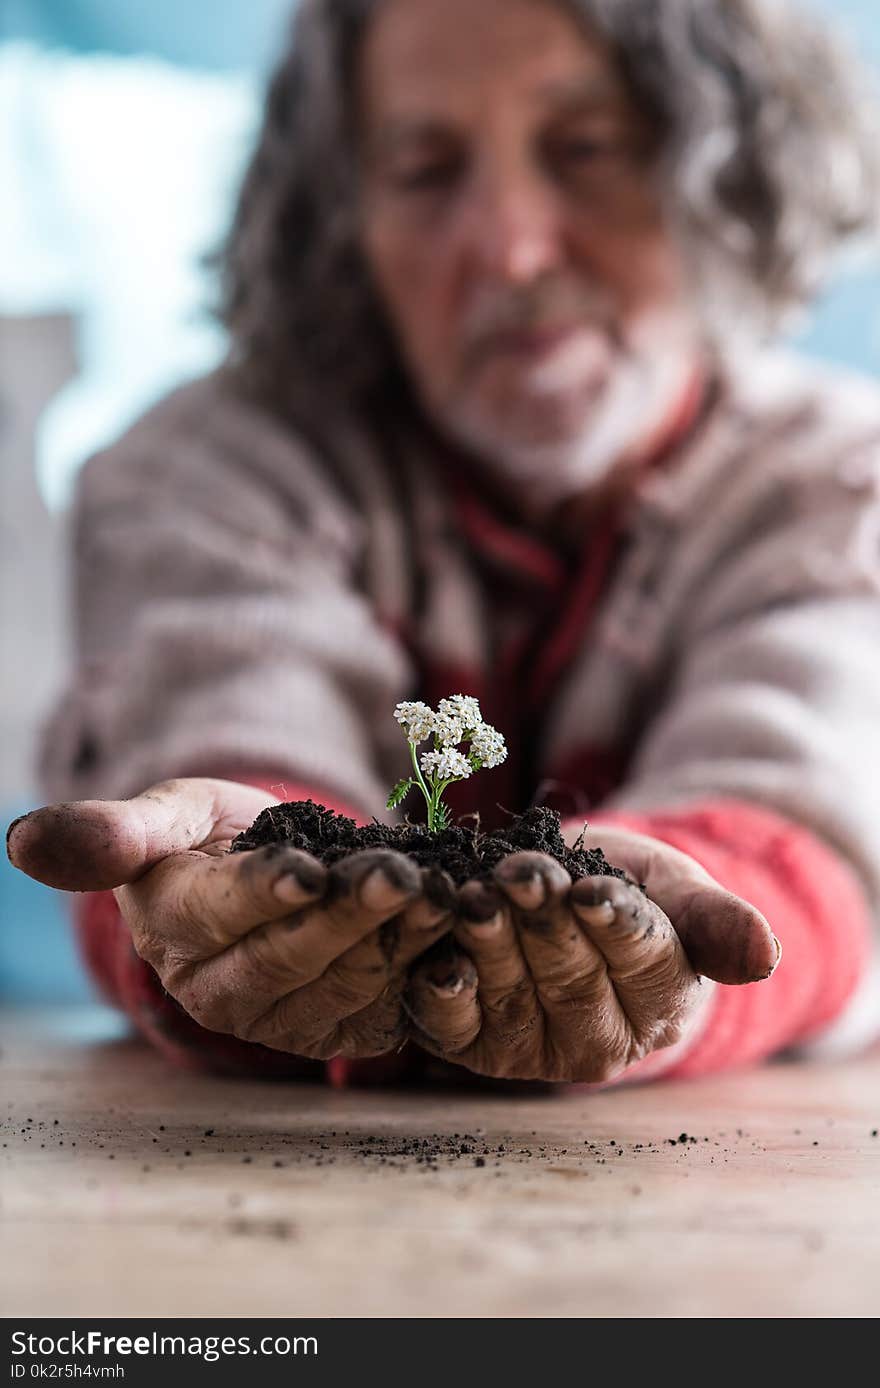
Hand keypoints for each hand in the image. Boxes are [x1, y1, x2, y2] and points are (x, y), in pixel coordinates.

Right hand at [7, 778, 455, 1058]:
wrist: (265, 866)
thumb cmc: (206, 836)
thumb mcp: (165, 814)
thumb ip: (114, 830)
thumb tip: (24, 839)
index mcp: (174, 935)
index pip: (220, 918)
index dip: (264, 895)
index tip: (309, 870)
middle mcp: (225, 990)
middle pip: (291, 959)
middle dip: (350, 916)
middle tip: (401, 875)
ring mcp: (287, 1017)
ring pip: (346, 984)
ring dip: (398, 941)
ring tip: (441, 893)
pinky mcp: (343, 1025)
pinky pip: (387, 1008)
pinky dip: (426, 972)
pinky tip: (456, 928)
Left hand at [404, 827, 779, 1082]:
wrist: (568, 900)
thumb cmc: (633, 895)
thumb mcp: (679, 891)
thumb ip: (714, 921)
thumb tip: (766, 955)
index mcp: (661, 1006)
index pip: (642, 965)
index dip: (614, 926)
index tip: (591, 890)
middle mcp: (599, 1043)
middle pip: (571, 980)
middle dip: (543, 924)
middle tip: (520, 876)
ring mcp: (532, 1051)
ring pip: (512, 999)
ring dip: (490, 946)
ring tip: (474, 896)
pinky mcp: (474, 1045)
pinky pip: (454, 1030)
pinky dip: (442, 997)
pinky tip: (438, 960)